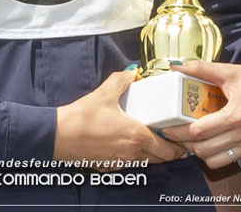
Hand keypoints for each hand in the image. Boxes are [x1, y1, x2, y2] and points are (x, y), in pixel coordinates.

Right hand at [54, 70, 185, 167]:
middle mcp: (132, 153)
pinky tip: (127, 142)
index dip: (178, 146)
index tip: (180, 137)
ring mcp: (121, 162)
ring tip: (149, 136)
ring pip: (146, 162)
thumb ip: (122, 80)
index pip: (168, 150)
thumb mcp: (105, 92)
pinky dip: (135, 155)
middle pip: (161, 159)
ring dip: (152, 153)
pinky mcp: (109, 166)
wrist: (60, 136)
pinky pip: (130, 163)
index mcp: (137, 136)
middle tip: (168, 135)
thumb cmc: (83, 116)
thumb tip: (132, 73)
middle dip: (168, 150)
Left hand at [162, 61, 240, 168]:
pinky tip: (212, 140)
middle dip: (186, 143)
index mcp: (236, 115)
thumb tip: (176, 66)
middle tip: (176, 134)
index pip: (200, 131)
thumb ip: (201, 68)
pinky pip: (231, 159)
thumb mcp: (228, 71)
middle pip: (205, 149)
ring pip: (217, 160)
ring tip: (193, 139)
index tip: (167, 128)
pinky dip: (218, 154)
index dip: (180, 131)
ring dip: (201, 152)